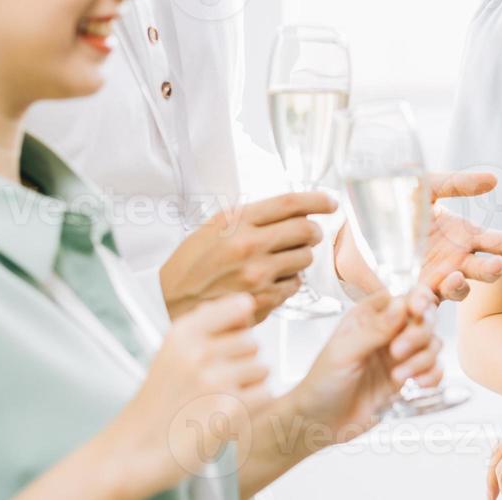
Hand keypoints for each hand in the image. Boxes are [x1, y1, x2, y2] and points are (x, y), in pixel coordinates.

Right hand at [112, 293, 272, 494]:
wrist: (132, 452)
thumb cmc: (155, 406)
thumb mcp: (171, 354)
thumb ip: (206, 329)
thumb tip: (244, 307)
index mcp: (183, 333)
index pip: (239, 306)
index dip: (242, 323)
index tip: (234, 336)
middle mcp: (198, 352)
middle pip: (253, 342)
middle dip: (242, 362)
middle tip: (216, 383)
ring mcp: (215, 380)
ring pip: (262, 368)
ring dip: (249, 386)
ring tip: (219, 400)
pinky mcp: (230, 409)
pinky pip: (265, 394)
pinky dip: (253, 407)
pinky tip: (227, 414)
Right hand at [160, 192, 336, 323]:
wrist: (169, 301)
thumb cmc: (192, 264)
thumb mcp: (215, 226)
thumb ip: (252, 217)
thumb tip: (293, 209)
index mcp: (236, 221)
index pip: (289, 203)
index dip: (317, 199)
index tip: (331, 202)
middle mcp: (249, 246)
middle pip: (305, 229)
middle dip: (313, 231)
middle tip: (308, 233)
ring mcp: (257, 275)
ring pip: (304, 258)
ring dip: (300, 256)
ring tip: (281, 259)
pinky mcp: (262, 300)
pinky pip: (294, 285)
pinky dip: (289, 281)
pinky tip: (271, 280)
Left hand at [288, 287, 442, 448]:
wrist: (320, 422)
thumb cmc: (322, 383)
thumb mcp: (344, 352)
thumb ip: (375, 329)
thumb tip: (402, 304)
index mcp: (369, 316)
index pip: (403, 297)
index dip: (418, 299)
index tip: (419, 310)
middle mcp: (388, 331)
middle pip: (423, 318)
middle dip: (417, 335)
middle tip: (397, 353)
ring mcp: (399, 354)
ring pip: (431, 344)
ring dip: (422, 360)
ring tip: (398, 377)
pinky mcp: (406, 376)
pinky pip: (433, 369)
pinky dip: (432, 375)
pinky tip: (417, 385)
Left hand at [335, 171, 501, 301]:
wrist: (357, 229)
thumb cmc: (396, 206)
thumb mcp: (426, 188)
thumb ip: (457, 183)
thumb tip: (493, 180)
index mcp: (464, 236)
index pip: (501, 243)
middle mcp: (457, 261)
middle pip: (487, 270)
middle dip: (492, 270)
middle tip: (493, 266)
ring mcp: (436, 280)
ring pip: (460, 291)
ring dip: (460, 287)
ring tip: (450, 278)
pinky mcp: (412, 293)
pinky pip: (426, 304)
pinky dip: (425, 304)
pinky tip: (419, 298)